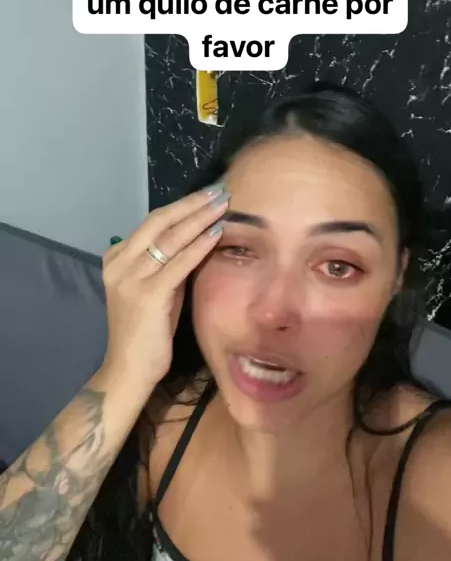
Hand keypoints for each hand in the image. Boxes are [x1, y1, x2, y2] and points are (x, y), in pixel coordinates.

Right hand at [101, 185, 228, 385]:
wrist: (129, 370)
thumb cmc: (147, 332)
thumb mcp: (157, 289)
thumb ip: (168, 264)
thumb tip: (197, 237)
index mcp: (117, 258)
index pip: (152, 223)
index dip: (181, 206)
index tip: (206, 195)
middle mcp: (120, 264)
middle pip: (159, 222)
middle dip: (192, 204)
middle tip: (219, 190)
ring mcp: (130, 278)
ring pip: (170, 239)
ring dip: (200, 219)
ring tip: (223, 204)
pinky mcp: (147, 295)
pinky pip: (178, 263)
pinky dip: (199, 246)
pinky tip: (217, 233)